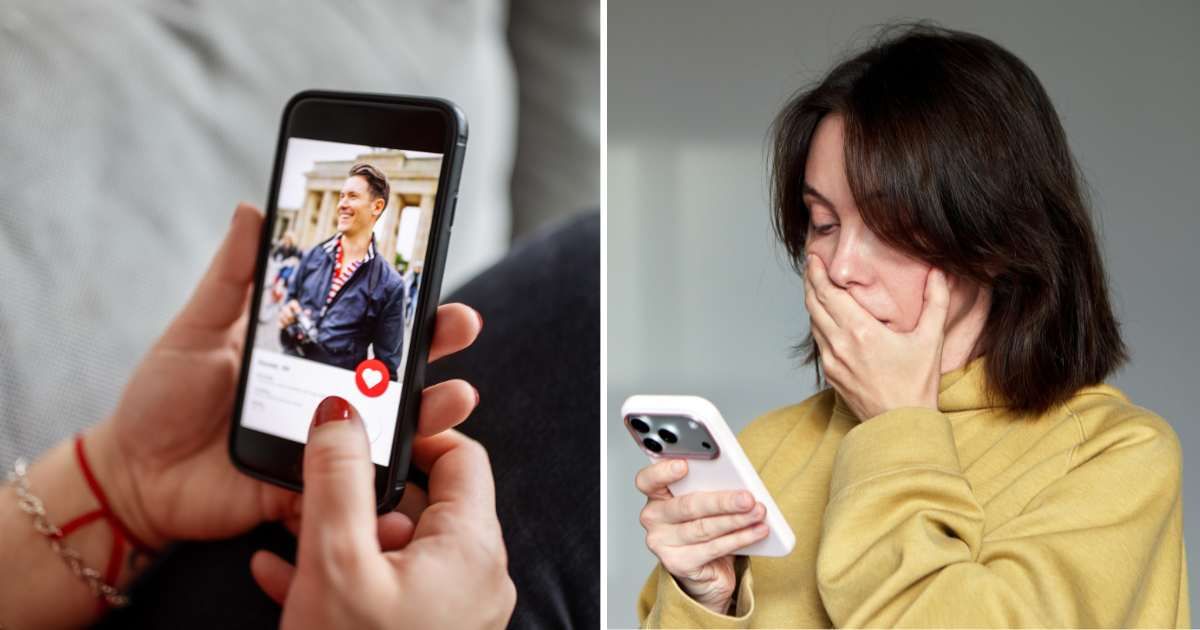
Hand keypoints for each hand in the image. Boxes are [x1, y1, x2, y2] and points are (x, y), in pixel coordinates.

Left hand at [85, 203, 482, 548]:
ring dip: (432, 411)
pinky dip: (387, 479)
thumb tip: (251, 208)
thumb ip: (232, 276)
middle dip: (439, 346)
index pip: (370, 322)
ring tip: (456, 396)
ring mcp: (327, 443)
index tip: (438, 277)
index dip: (409, 303)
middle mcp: (329, 394)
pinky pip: (357, 487)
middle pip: (399, 369)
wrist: (133, 473)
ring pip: (393, 428)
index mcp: (309, 350)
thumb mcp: (197, 329)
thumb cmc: (163, 398)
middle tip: (463, 324)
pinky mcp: (312, 487)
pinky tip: (409, 462)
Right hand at [249, 397, 514, 629]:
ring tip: (288, 537)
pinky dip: (345, 576)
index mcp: (470, 548)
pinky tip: (285, 578)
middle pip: (424, 503)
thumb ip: (337, 479)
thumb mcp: (335, 560)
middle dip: (362, 495)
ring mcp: (452, 614)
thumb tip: (342, 412)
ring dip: (342, 537)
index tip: (367, 428)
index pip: (461, 457)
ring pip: (397, 550)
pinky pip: (389, 591)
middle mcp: (474, 579)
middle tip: (313, 488)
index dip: (414, 434)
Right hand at [635, 459, 767, 614]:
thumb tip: (738, 483)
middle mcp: (653, 519)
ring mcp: (662, 543)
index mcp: (656, 495)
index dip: (663, 472)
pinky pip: (713, 548)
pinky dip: (739, 539)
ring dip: (736, 520)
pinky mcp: (678, 564)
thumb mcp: (703, 502)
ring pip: (703, 528)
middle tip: (747, 498)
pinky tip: (757, 531)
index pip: (648, 480)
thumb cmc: (704, 525)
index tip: (684, 465)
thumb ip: (708, 488)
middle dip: (722, 502)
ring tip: (758, 513)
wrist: (705, 570)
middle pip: (687, 506)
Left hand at [803, 254, 949, 419]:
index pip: (828, 293)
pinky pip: (818, 340)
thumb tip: (938, 273)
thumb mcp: (930, 340)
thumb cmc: (916, 385)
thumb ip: (936, 302)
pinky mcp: (830, 373)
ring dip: (812, 301)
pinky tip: (826, 316)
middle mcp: (840, 344)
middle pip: (813, 304)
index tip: (814, 257)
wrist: (899, 424)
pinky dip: (818, 323)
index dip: (817, 273)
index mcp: (861, 332)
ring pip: (813, 322)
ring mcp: (832, 360)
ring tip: (816, 284)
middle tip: (812, 264)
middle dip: (810, 281)